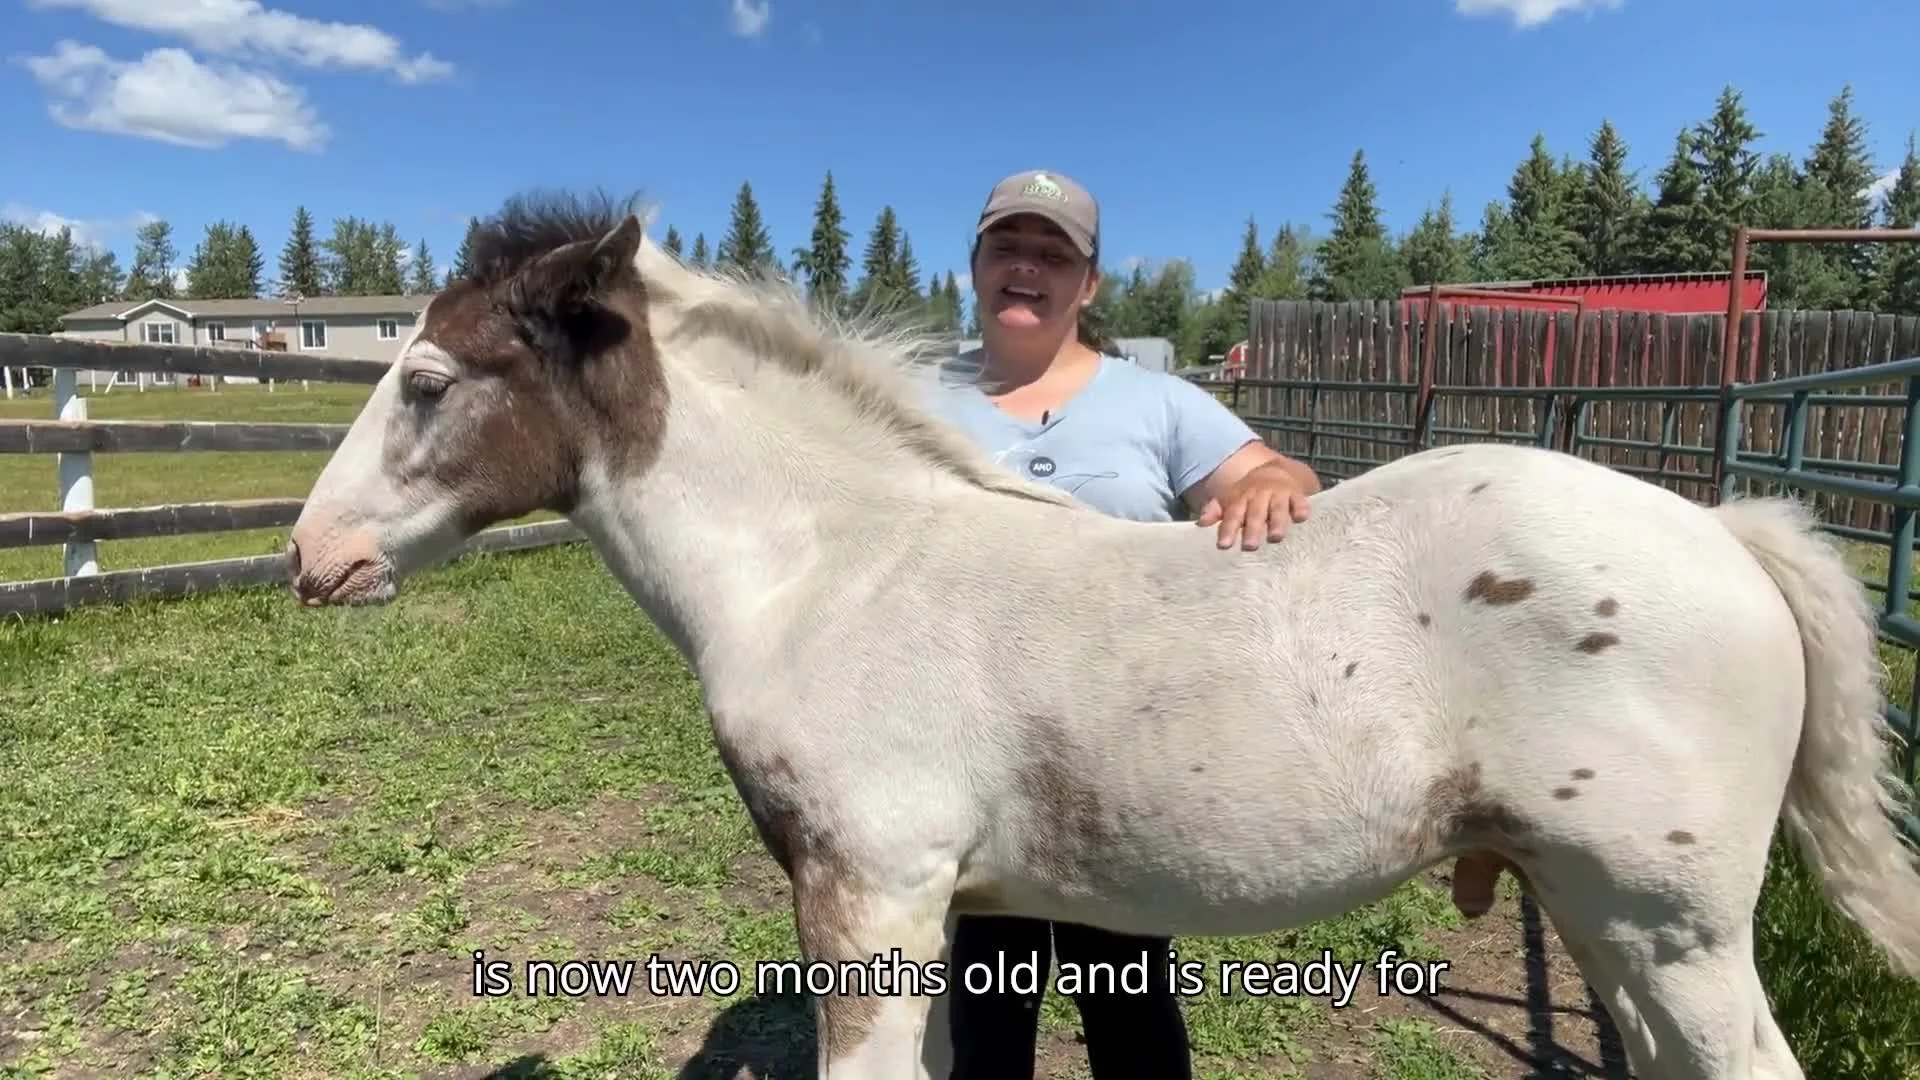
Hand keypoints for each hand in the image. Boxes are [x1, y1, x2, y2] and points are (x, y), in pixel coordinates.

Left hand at [1195, 462, 1311, 550]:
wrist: (1275, 470)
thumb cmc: (1249, 494)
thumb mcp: (1232, 499)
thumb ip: (1216, 511)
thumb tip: (1200, 523)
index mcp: (1241, 499)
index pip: (1232, 515)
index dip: (1228, 529)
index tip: (1224, 545)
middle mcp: (1259, 496)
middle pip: (1255, 514)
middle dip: (1253, 529)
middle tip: (1250, 546)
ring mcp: (1279, 494)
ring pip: (1277, 508)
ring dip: (1277, 522)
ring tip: (1276, 537)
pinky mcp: (1297, 494)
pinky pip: (1300, 501)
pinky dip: (1301, 508)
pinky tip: (1301, 518)